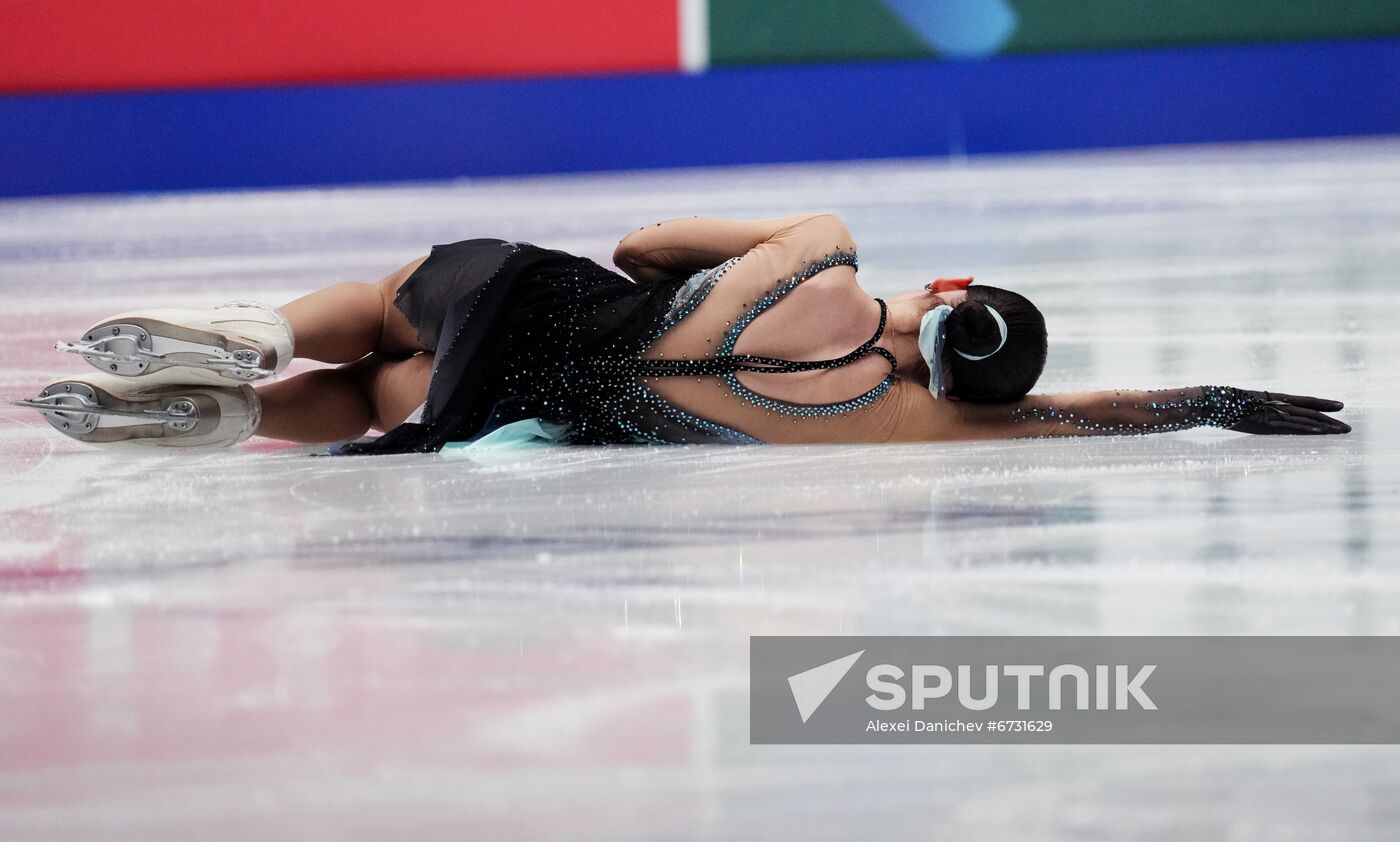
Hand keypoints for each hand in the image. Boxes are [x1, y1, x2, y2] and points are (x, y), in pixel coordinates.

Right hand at [1230, 391, 1350, 434]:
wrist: (1211, 402)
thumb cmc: (1223, 404)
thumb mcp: (1243, 406)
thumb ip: (1256, 410)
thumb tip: (1259, 414)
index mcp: (1274, 398)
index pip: (1305, 401)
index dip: (1323, 403)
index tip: (1340, 406)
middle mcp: (1277, 404)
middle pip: (1310, 411)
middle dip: (1330, 420)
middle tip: (1348, 428)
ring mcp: (1273, 412)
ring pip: (1305, 418)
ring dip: (1325, 426)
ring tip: (1342, 431)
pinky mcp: (1267, 422)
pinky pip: (1291, 425)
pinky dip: (1307, 428)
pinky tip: (1320, 431)